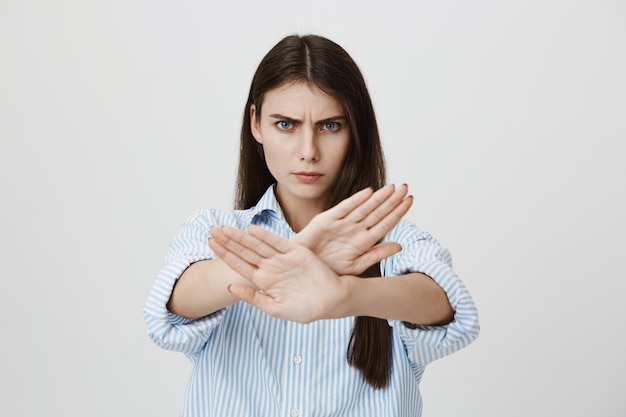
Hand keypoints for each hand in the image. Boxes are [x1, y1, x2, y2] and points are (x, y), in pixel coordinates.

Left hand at [208, 225, 351, 322]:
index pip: (239, 264)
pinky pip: (277, 242)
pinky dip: (265, 236)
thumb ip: (253, 298)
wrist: (331, 302)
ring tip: (225, 228)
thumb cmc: (306, 309)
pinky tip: (251, 230)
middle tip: (210, 230)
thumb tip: (230, 287)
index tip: (210, 244)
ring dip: (242, 236)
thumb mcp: (275, 308)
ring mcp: (282, 258)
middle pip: (244, 251)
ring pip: (257, 244)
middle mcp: (270, 267)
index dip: (224, 254)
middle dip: (227, 241)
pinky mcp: (296, 252)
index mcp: (263, 281)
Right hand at [294, 184, 412, 275]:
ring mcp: (341, 223)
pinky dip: (355, 201)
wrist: (303, 271)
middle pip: (377, 212)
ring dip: (378, 197)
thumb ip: (376, 255)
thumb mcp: (356, 266)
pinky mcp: (326, 220)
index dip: (398, 212)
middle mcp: (354, 229)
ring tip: (392, 187)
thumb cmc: (328, 270)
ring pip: (364, 208)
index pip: (385, 223)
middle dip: (392, 200)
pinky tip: (368, 192)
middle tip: (405, 187)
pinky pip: (343, 209)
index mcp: (364, 241)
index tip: (410, 200)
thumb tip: (399, 246)